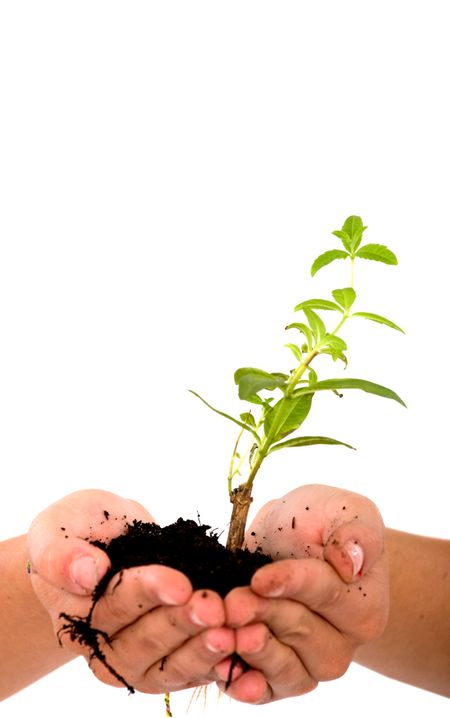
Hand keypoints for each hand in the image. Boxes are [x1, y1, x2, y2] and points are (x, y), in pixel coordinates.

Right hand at [27, 490, 233, 692]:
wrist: (106, 541)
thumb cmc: (80, 529)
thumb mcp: (58, 528)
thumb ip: (61, 551)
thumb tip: (86, 573)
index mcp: (76, 616)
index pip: (114, 607)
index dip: (148, 595)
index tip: (181, 584)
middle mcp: (106, 647)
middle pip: (144, 643)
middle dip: (182, 624)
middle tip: (215, 607)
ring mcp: (138, 659)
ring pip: (170, 666)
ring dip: (202, 650)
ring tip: (232, 632)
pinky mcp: (169, 660)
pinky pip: (193, 670)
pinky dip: (219, 664)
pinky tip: (242, 651)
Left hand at [217, 484, 387, 702]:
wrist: (297, 543)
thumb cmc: (323, 523)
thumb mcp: (345, 510)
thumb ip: (355, 530)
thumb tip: (349, 562)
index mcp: (363, 604)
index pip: (325, 592)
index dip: (290, 584)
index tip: (259, 579)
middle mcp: (342, 642)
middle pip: (301, 631)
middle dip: (263, 614)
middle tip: (231, 602)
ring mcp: (311, 664)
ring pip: (286, 670)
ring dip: (254, 652)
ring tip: (227, 634)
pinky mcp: (280, 678)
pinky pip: (266, 691)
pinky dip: (244, 684)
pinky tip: (223, 671)